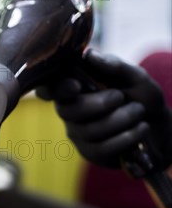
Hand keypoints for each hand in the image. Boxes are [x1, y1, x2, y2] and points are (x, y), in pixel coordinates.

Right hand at [36, 49, 171, 172]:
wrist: (159, 126)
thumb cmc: (141, 97)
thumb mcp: (135, 77)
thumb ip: (114, 66)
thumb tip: (89, 55)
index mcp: (75, 87)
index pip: (48, 89)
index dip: (55, 89)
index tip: (75, 86)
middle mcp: (70, 110)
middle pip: (66, 111)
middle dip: (97, 104)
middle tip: (120, 97)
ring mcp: (78, 133)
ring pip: (88, 131)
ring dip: (120, 120)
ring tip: (139, 112)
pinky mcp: (90, 152)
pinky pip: (101, 148)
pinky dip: (126, 137)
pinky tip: (140, 129)